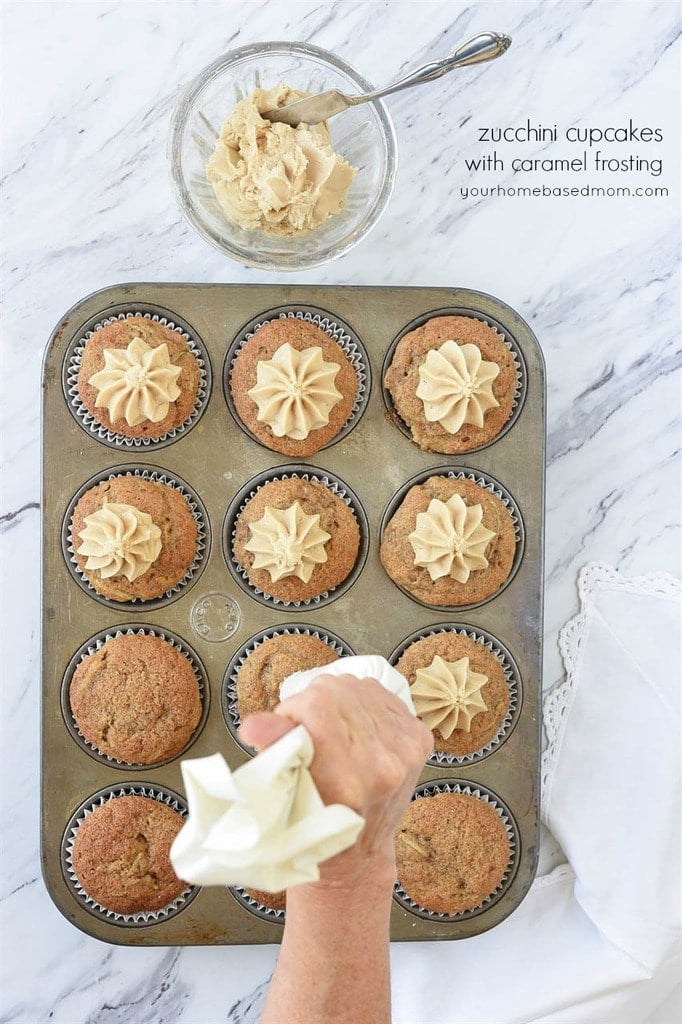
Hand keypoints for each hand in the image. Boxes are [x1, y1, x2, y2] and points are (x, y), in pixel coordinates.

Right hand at [239, 673, 431, 887]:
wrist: (361, 853)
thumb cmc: (317, 826)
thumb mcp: (287, 795)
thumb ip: (276, 749)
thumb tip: (253, 725)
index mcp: (347, 780)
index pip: (316, 704)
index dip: (293, 709)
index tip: (288, 728)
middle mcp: (384, 763)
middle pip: (335, 690)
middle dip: (312, 703)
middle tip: (308, 732)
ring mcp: (406, 749)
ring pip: (357, 685)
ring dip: (337, 702)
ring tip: (331, 732)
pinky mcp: (419, 738)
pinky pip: (380, 693)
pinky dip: (362, 703)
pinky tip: (355, 728)